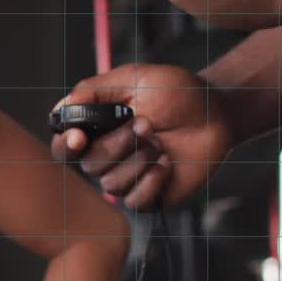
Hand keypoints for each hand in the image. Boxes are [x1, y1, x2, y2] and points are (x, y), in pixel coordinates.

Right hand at [52, 63, 232, 210]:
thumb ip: (94, 90)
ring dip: (139, 161)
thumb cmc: (178, 93)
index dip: (65, 145)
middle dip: (118, 144)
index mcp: (97, 130)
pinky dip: (151, 182)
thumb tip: (64, 107)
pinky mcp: (149, 196)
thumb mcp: (134, 78)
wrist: (218, 114)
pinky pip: (134, 202)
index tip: (79, 138)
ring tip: (161, 144)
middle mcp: (107, 156)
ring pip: (110, 185)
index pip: (63, 146)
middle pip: (88, 165)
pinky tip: (167, 165)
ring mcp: (128, 177)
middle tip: (145, 125)